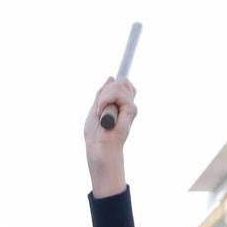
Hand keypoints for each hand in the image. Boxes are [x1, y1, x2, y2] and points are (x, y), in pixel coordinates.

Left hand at [83, 77, 135, 191]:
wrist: (99, 149)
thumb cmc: (95, 135)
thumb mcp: (95, 108)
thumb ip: (103, 94)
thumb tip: (112, 78)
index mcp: (119, 105)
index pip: (123, 85)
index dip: (116, 85)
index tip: (106, 97)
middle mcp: (127, 106)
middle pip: (123, 82)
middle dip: (108, 90)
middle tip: (99, 107)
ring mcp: (130, 108)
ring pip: (120, 85)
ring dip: (105, 97)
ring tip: (100, 113)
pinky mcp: (131, 111)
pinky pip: (119, 94)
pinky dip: (106, 101)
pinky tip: (103, 114)